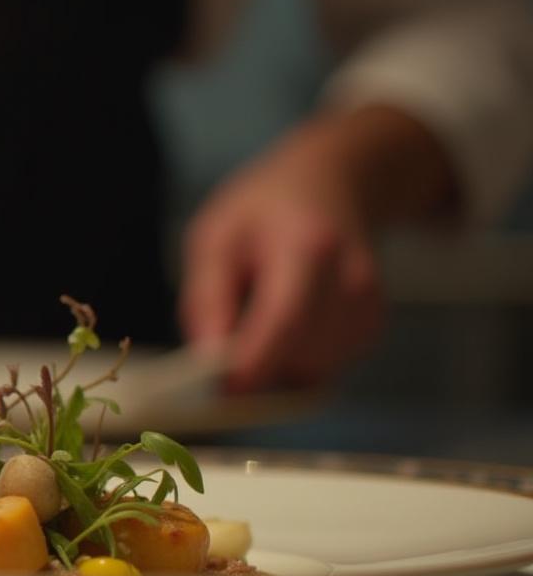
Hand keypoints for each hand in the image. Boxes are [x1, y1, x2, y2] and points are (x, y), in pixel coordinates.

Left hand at [181, 118, 385, 392]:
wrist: (332, 184)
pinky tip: (281, 324)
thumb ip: (207, 298)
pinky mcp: (370, 329)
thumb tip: (206, 361)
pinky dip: (292, 363)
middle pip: (301, 358)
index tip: (218, 391)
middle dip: (254, 370)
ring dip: (272, 367)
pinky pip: (322, 370)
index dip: (251, 365)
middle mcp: (352, 282)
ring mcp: (369, 308)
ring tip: (254, 318)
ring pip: (311, 373)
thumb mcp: (215, 237)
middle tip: (218, 352)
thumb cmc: (262, 212)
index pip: (285, 322)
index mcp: (309, 248)